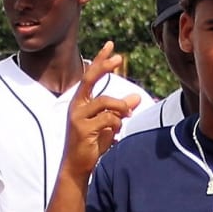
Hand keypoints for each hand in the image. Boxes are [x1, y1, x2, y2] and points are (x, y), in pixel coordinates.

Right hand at [62, 43, 138, 186]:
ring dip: (121, 107)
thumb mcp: (109, 124)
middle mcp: (76, 105)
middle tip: (119, 58)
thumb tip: (136, 97)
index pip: (89, 75)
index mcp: (80, 101)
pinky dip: (117, 123)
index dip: (100, 60)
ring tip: (127, 115)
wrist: (77, 166)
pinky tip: (116, 132)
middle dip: (103, 66)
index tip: (110, 45)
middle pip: (89, 79)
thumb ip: (120, 110)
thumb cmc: (92, 143)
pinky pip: (108, 119)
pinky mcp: (83, 129)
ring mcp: (77, 117)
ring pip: (105, 102)